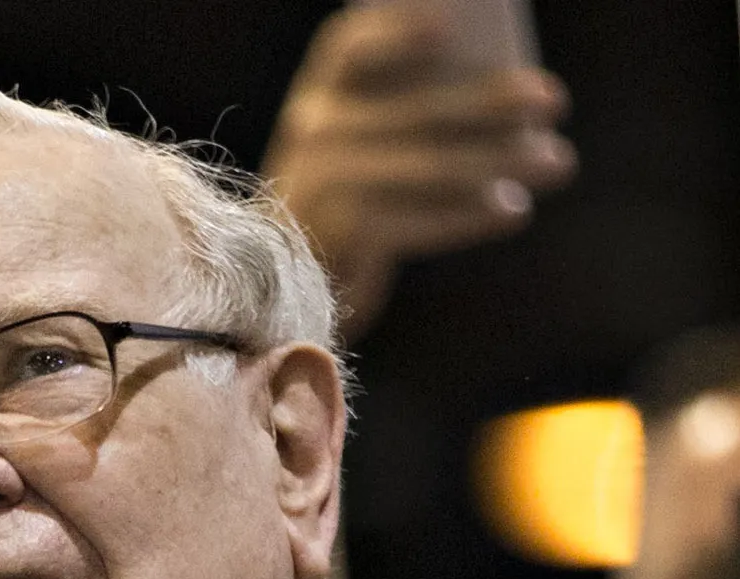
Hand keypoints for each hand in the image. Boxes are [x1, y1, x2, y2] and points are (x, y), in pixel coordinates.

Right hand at [263, 1, 574, 336]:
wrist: (292, 283)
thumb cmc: (351, 200)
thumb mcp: (369, 144)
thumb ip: (412, 112)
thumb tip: (511, 106)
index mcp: (320, 94)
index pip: (350, 46)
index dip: (398, 33)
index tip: (451, 25)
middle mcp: (313, 132)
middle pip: (417, 110)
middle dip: (492, 102)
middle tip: (554, 99)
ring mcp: (321, 186)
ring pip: (428, 167)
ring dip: (500, 162)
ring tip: (556, 161)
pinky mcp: (338, 237)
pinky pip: (417, 222)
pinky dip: (470, 217)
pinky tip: (514, 210)